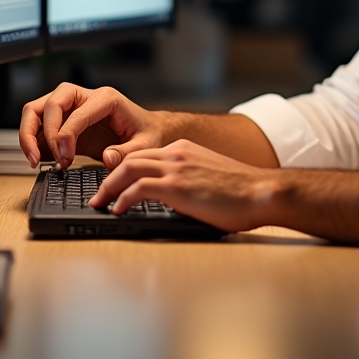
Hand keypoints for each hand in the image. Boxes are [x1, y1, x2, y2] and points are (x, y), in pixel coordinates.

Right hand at [18, 82, 175, 168]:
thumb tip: (108, 158)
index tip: (65, 160)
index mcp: (106, 99)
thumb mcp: (145, 146)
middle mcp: (86, 98)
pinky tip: (40, 160)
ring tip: (34, 160)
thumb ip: (128, 153)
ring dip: (29, 133)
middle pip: (51, 103)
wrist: (149, 131)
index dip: (65, 136)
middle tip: (43, 159)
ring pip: (38, 109)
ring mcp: (74, 108)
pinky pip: (40, 125)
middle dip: (42, 132)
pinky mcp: (67, 122)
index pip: (75, 113)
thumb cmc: (148, 133)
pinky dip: (34, 141)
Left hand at [89, 139, 275, 233]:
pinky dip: (122, 198)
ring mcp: (177, 167)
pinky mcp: (177, 186)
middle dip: (108, 177)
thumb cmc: (241, 192)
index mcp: (184, 149)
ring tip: (99, 203)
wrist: (261, 191)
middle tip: (97, 195)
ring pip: (128, 169)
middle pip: (130, 158)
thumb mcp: (209, 177)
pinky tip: (117, 209)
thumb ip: (188, 179)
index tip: (113, 185)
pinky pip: (138, 188)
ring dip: (108, 187)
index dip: (124, 170)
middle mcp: (177, 152)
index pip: (144, 155)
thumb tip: (173, 199)